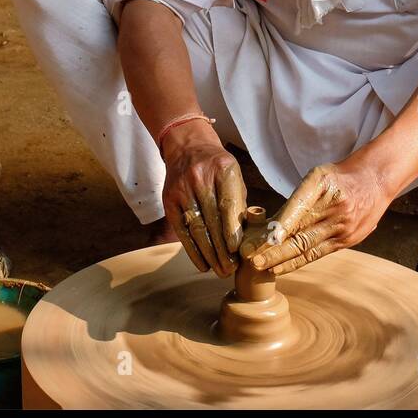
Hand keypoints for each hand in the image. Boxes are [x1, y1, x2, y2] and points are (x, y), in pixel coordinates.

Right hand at [160, 120, 246, 276]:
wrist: (187, 147)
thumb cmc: (217, 166)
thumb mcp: (234, 175)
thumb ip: (240, 203)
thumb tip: (247, 237)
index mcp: (223, 169)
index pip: (227, 203)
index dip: (232, 229)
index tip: (237, 251)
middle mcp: (200, 178)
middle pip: (211, 219)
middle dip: (222, 248)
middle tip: (230, 269)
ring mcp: (182, 189)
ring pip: (196, 227)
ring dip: (208, 253)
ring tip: (219, 270)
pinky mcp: (169, 200)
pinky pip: (181, 229)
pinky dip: (192, 249)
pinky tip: (202, 263)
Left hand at [248, 162, 391, 274]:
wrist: (375, 180)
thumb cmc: (339, 178)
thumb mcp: (318, 176)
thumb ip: (297, 199)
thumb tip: (269, 224)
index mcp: (323, 185)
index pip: (298, 207)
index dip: (280, 226)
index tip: (261, 239)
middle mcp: (334, 207)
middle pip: (300, 232)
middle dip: (273, 248)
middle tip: (251, 258)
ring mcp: (342, 226)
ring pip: (307, 247)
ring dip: (281, 259)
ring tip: (259, 266)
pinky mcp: (347, 240)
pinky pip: (318, 254)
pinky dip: (297, 262)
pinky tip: (279, 268)